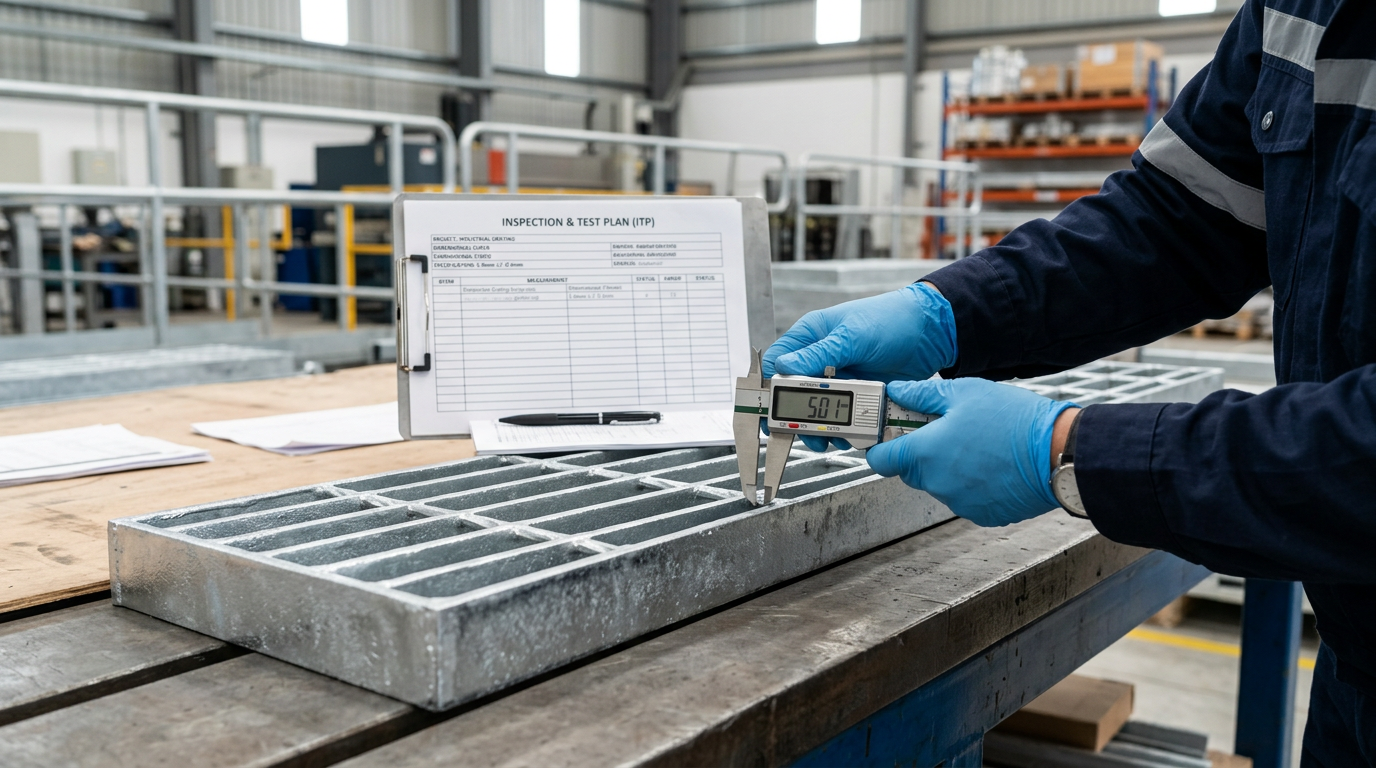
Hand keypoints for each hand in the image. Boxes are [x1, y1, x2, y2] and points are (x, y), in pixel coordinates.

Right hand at [762, 282, 957, 450]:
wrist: (931, 333)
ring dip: (818, 426)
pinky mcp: (857, 393)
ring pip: (816, 409)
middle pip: (793, 394)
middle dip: (793, 416)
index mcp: (811, 336)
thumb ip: (819, 354)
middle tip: (798, 431)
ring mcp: (839, 377)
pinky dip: (841, 427)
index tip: (768, 408)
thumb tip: (785, 367)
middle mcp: (821, 358)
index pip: (778, 363)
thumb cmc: (891, 319)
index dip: (769, 387)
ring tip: (825, 437)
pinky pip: (841, 415)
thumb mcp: (852, 336)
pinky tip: (846, 432)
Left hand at [866, 378, 1076, 526]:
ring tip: (977, 443)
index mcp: (924, 454)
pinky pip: (964, 496)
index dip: (881, 445)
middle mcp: (937, 484)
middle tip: (944, 429)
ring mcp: (959, 502)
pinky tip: (992, 462)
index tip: (889, 434)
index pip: (880, 459)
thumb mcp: (964, 392)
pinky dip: (971, 482)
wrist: (1059, 452)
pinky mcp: (982, 514)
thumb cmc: (1015, 420)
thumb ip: (922, 395)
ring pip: (939, 483)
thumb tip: (898, 391)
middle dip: (920, 452)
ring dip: (948, 466)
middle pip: (910, 471)